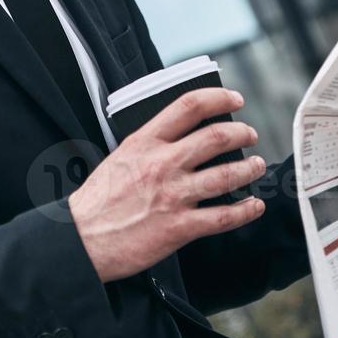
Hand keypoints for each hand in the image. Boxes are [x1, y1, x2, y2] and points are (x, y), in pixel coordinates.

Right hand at [68, 87, 267, 282]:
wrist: (81, 239)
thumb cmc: (97, 201)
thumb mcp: (120, 157)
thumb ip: (149, 145)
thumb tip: (178, 135)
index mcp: (145, 142)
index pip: (189, 106)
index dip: (219, 98)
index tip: (235, 101)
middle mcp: (162, 164)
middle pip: (216, 137)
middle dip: (242, 133)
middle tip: (250, 135)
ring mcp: (173, 196)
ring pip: (226, 175)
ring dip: (249, 168)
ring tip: (256, 165)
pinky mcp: (179, 227)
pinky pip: (223, 217)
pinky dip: (245, 210)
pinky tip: (254, 206)